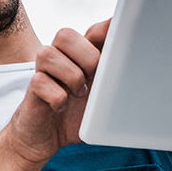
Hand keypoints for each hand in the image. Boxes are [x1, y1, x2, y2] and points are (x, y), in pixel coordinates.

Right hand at [8, 19, 109, 164]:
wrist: (45, 139)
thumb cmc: (77, 116)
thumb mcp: (102, 98)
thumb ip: (116, 79)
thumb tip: (139, 68)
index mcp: (81, 57)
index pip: (93, 32)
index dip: (106, 31)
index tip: (122, 39)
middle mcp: (60, 59)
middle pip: (65, 34)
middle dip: (86, 56)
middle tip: (93, 78)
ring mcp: (43, 73)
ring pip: (49, 54)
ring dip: (71, 76)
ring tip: (78, 94)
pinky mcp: (32, 90)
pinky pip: (40, 82)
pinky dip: (57, 98)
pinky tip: (62, 108)